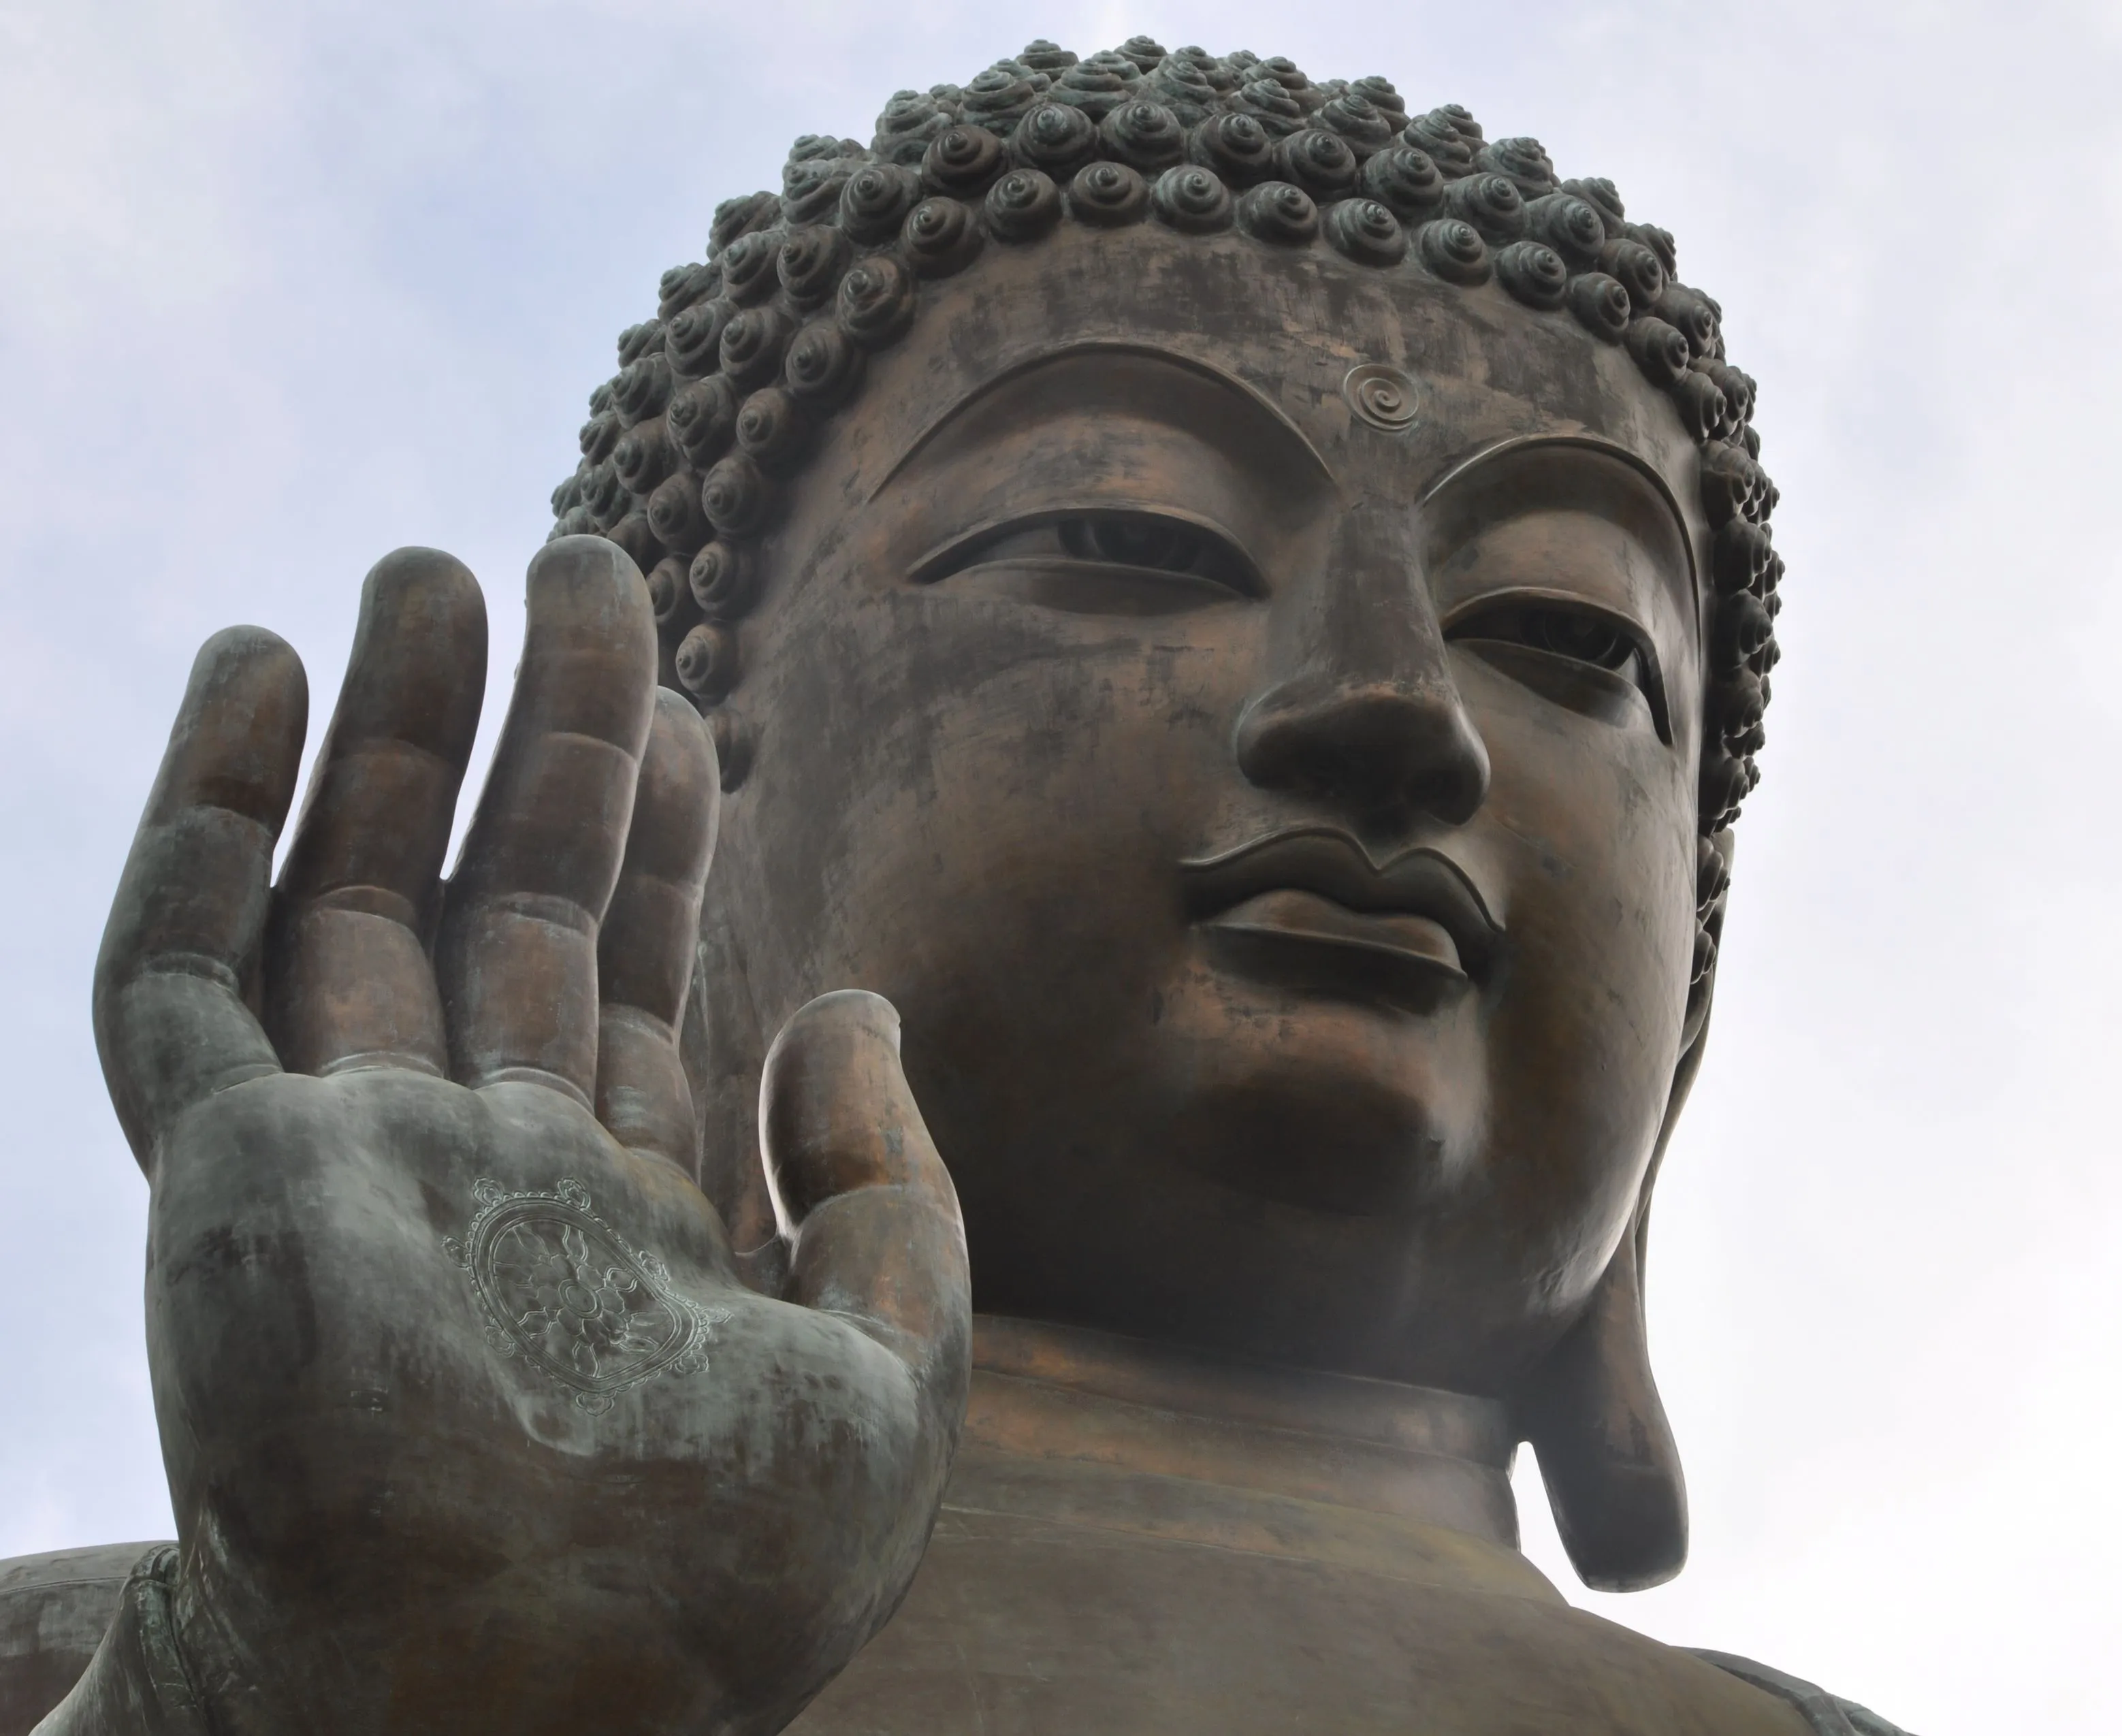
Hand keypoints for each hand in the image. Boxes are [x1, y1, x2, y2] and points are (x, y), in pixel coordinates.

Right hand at [74, 539, 967, 1735]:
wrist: (527, 1708)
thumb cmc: (717, 1586)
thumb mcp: (893, 1379)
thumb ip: (896, 1191)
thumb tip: (844, 994)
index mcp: (624, 1214)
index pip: (631, 970)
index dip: (660, 829)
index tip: (689, 701)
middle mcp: (476, 1167)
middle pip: (504, 897)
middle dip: (541, 733)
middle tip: (579, 556)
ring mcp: (342, 1160)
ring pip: (353, 892)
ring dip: (385, 733)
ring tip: (426, 571)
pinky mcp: (225, 1172)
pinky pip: (181, 965)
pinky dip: (208, 817)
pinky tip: (254, 671)